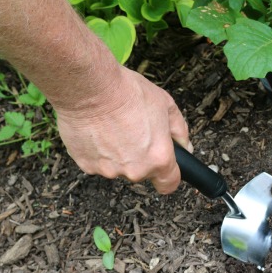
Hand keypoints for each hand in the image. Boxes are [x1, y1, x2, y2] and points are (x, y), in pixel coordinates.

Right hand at [54, 66, 191, 193]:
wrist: (91, 88)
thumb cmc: (128, 93)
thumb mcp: (166, 105)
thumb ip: (180, 131)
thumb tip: (185, 146)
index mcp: (158, 158)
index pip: (168, 185)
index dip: (168, 176)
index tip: (165, 168)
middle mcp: (134, 170)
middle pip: (142, 172)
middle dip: (141, 156)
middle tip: (135, 130)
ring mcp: (109, 170)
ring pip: (118, 167)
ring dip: (118, 153)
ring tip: (114, 127)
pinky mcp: (86, 165)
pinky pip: (97, 162)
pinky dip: (98, 150)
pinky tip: (99, 130)